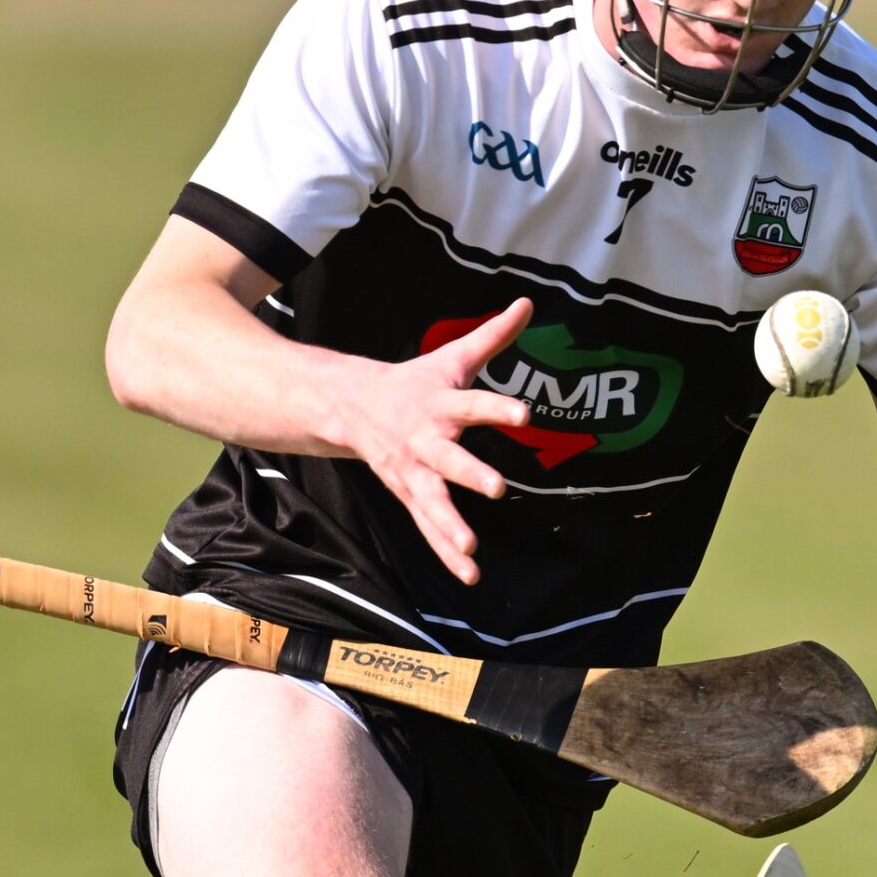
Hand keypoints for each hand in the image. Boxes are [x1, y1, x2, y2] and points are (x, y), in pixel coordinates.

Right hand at [318, 298, 532, 585]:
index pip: (473, 404)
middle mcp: (425, 442)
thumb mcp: (451, 357)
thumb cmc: (413, 383)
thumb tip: (527, 303)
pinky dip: (446, 552)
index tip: (525, 414)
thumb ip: (493, 336)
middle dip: (469, 474)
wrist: (349, 408)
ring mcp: (413, 473)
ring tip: (472, 548)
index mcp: (439, 405)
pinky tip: (469, 573)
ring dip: (450, 527)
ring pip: (432, 502)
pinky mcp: (409, 495)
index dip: (498, 408)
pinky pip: (429, 528)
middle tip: (497, 488)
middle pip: (448, 459)